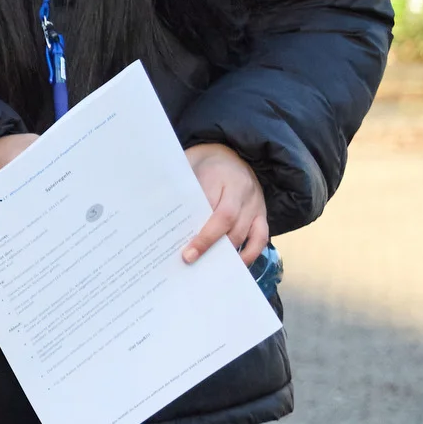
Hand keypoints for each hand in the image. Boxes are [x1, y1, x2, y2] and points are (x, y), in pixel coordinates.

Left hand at [181, 142, 269, 264]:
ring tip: (210, 271)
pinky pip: (261, 237)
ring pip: (247, 234)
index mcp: (222, 177)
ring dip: (229, 255)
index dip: (204, 235)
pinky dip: (250, 254)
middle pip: (231, 225)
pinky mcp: (262, 214)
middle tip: (193, 265)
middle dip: (212, 247)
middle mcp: (243, 191)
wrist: (230, 151)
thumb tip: (160, 214)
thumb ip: (179, 190)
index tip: (188, 253)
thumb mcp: (188, 169)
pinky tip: (235, 267)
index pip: (216, 210)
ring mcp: (255, 204)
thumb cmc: (202, 164)